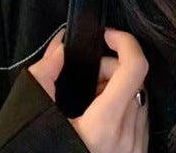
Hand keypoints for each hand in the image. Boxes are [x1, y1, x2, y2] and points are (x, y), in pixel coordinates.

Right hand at [28, 26, 149, 152]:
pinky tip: (99, 119)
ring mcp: (136, 149)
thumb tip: (58, 49)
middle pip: (134, 79)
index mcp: (105, 125)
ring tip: (90, 98)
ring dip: (118, 88)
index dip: (124, 41)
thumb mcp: (36, 120)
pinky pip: (139, 119)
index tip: (106, 35)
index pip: (135, 66)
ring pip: (139, 98)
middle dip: (111, 67)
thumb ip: (43, 78)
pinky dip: (124, 109)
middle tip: (87, 75)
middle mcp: (128, 137)